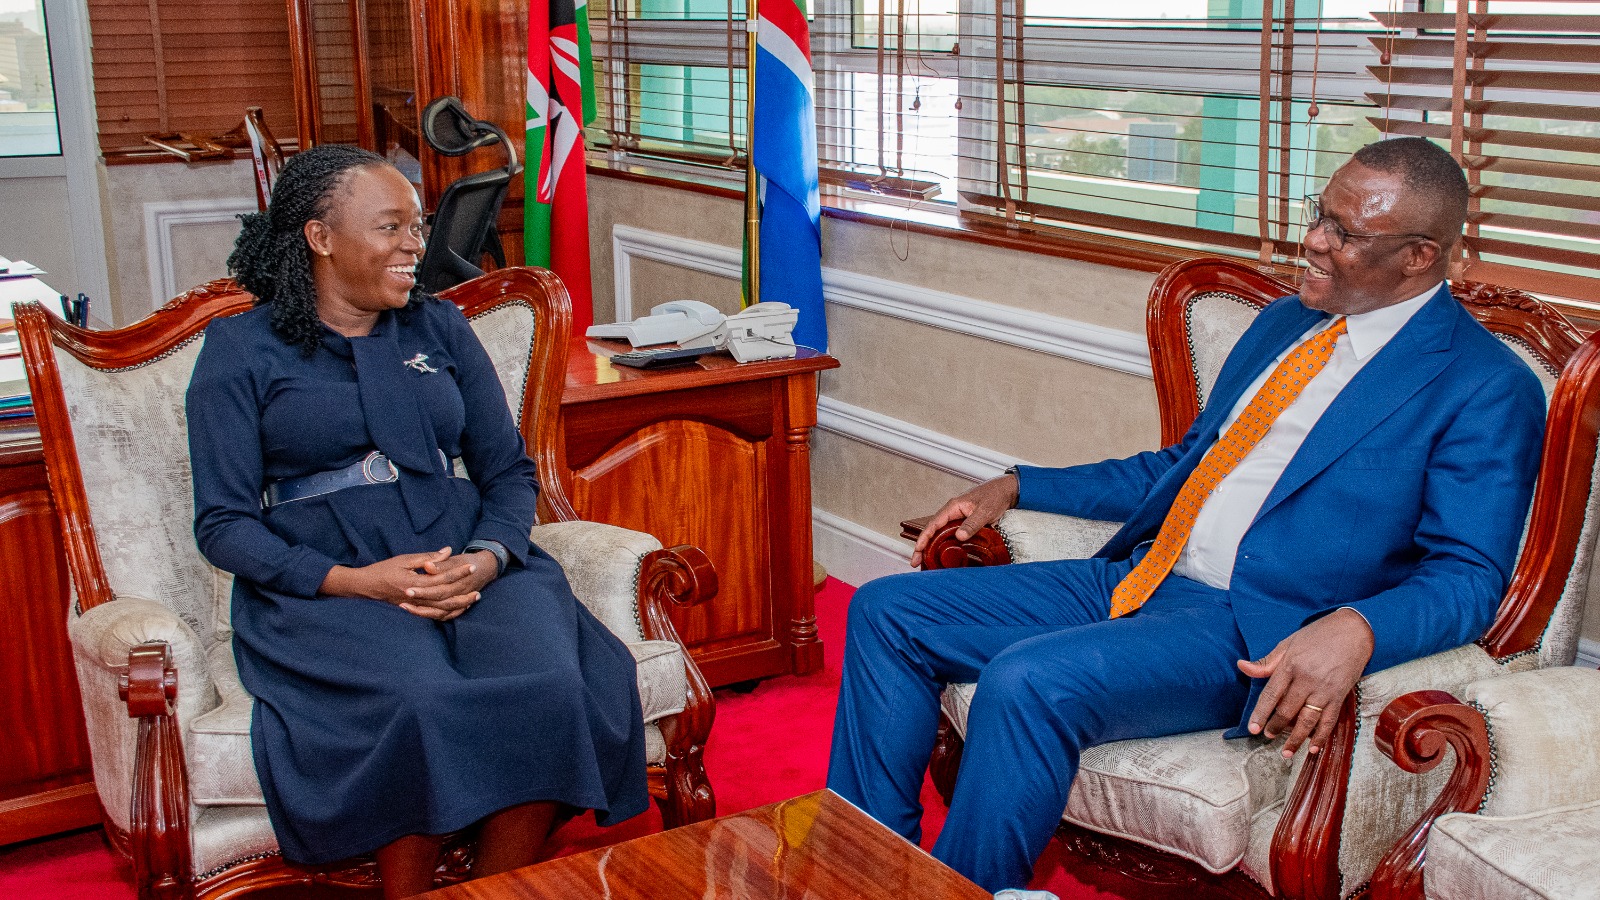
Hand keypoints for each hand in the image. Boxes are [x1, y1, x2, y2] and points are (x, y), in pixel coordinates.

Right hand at [320, 547, 493, 621]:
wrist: (364, 587)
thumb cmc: (383, 570)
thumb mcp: (404, 560)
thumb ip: (427, 558)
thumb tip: (447, 551)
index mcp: (414, 582)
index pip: (442, 578)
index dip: (458, 572)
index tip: (471, 566)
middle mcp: (416, 597)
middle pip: (446, 598)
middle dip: (463, 592)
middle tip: (479, 588)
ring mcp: (414, 607)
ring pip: (441, 610)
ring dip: (458, 605)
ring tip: (472, 600)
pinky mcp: (413, 611)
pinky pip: (433, 616)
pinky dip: (447, 614)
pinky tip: (457, 609)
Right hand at [909, 473, 1019, 567]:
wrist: (1006, 491)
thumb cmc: (994, 496)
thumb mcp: (984, 511)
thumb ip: (972, 524)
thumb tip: (959, 537)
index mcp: (953, 507)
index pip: (933, 524)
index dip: (924, 538)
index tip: (917, 550)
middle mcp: (952, 513)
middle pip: (933, 531)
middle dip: (922, 547)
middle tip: (915, 562)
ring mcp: (957, 519)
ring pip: (940, 534)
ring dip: (931, 547)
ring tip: (924, 562)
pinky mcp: (964, 524)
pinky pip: (950, 535)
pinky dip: (943, 545)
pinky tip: (942, 555)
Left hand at [1237, 607, 1373, 757]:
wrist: (1353, 631)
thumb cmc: (1318, 635)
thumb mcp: (1288, 644)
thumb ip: (1266, 662)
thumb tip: (1242, 666)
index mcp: (1290, 666)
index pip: (1270, 695)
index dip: (1260, 714)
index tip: (1252, 729)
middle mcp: (1306, 680)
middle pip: (1287, 711)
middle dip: (1276, 727)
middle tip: (1268, 736)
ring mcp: (1324, 690)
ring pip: (1307, 720)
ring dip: (1296, 739)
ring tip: (1286, 751)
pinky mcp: (1340, 696)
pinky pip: (1329, 720)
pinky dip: (1321, 736)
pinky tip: (1313, 748)